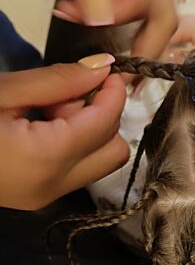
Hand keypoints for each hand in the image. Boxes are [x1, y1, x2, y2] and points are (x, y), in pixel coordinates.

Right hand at [0, 55, 128, 209]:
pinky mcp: (40, 198)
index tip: (108, 69)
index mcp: (45, 158)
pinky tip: (42, 126)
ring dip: (89, 131)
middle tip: (65, 94)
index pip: (105, 123)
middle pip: (114, 149)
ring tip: (48, 110)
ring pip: (100, 162)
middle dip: (103, 116)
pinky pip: (78, 169)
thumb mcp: (0, 93)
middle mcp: (56, 185)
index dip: (114, 93)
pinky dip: (74, 145)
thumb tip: (103, 67)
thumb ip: (57, 81)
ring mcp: (48, 197)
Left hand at [50, 0, 176, 59]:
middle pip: (164, 14)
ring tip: (115, 60)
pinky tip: (97, 22)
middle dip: (146, 50)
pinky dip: (119, 17)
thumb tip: (101, 18)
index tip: (72, 16)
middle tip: (122, 79)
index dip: (113, 17)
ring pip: (153, 10)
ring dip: (137, 38)